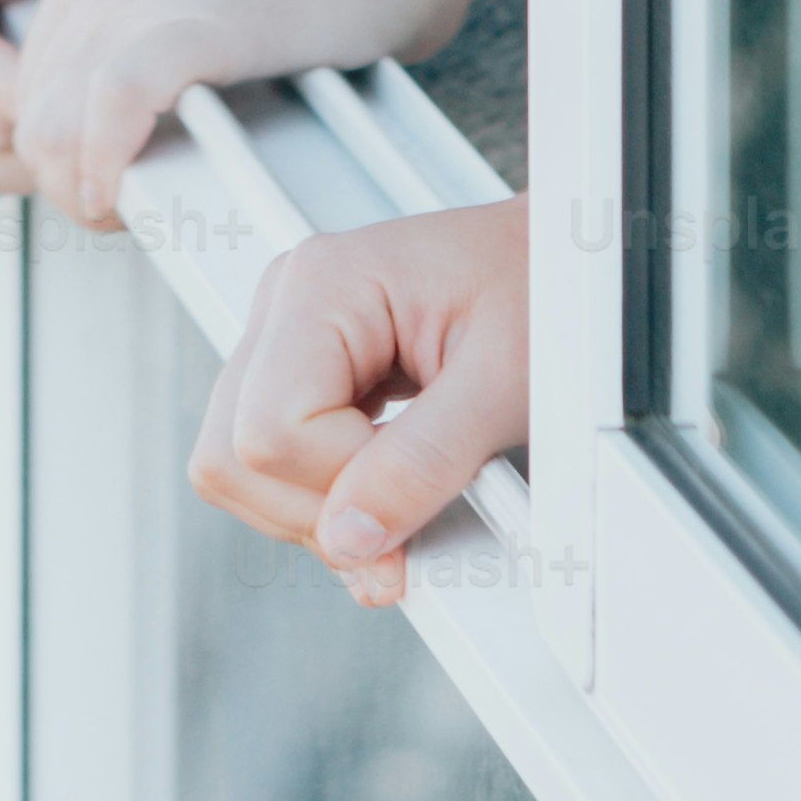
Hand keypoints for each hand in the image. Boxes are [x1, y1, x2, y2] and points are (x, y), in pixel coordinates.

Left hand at [5, 0, 524, 230]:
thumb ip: (156, 51)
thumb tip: (146, 147)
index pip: (30, 86)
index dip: (59, 154)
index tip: (109, 186)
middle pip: (29, 116)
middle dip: (66, 185)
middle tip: (126, 214)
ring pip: (52, 128)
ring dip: (85, 192)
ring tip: (137, 214)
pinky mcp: (193, 24)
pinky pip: (112, 116)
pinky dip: (112, 170)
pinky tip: (134, 201)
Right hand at [193, 201, 527, 607]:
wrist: (569, 261)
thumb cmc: (548, 292)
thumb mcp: (503, 384)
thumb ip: (422, 464)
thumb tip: (347, 539)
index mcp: (323, 283)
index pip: (268, 433)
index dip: (341, 487)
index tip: (422, 483)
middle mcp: (286, 302)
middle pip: (230, 457)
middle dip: (319, 512)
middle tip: (409, 508)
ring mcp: (286, 336)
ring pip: (236, 468)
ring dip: (319, 510)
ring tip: (404, 495)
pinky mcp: (301, 370)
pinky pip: (269, 460)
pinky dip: (324, 495)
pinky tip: (387, 485)